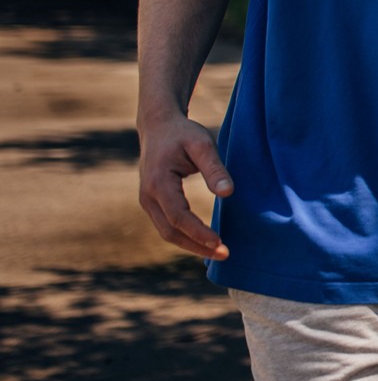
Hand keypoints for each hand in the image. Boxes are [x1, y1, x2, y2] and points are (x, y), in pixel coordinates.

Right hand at [136, 110, 232, 259]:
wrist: (158, 125)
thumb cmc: (183, 133)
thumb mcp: (202, 144)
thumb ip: (214, 169)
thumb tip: (227, 193)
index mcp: (158, 183)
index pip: (178, 217)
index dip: (198, 233)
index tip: (220, 243)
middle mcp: (147, 196)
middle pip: (170, 232)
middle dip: (197, 246)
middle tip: (225, 254)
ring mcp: (147, 201)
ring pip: (166, 232)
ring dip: (191, 245)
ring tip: (218, 252)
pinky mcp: (152, 202)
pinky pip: (167, 226)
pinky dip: (185, 237)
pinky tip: (204, 242)